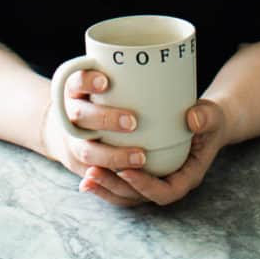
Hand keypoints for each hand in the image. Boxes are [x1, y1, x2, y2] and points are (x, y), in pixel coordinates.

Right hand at [42, 69, 148, 206]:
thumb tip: (189, 111)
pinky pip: (92, 174)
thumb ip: (141, 83)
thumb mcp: (111, 81)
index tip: (106, 82)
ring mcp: (72, 140)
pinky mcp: (80, 163)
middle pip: (80, 115)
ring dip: (111, 156)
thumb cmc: (107, 96)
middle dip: (105, 119)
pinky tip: (129, 178)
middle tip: (133, 121)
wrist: (71, 123)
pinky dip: (107, 179)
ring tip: (141, 157)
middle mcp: (70, 113)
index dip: (87, 81)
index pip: (75, 80)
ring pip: (86, 150)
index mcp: (75, 88)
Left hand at [81, 98, 228, 208]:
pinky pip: (122, 184)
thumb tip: (192, 120)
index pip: (166, 192)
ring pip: (127, 195)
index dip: (145, 186)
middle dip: (115, 188)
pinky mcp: (143, 173)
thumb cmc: (209, 120)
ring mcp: (155, 181)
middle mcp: (169, 184)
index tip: (126, 171)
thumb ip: (205, 117)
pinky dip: (105, 181)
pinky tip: (86, 172)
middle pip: (140, 198)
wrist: (206, 122)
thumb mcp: (212, 116)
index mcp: (187, 177)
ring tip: (85, 178)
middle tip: (92, 173)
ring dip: (106, 188)